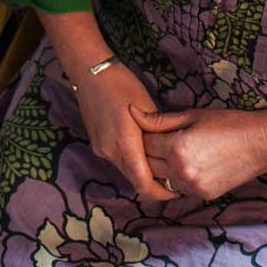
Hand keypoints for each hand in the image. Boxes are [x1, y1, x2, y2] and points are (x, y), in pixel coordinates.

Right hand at [75, 63, 170, 207]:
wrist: (90, 72)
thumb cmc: (122, 84)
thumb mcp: (148, 107)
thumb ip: (157, 135)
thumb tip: (170, 153)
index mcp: (125, 144)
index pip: (144, 184)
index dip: (161, 193)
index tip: (177, 191)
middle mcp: (110, 152)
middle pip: (135, 181)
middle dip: (155, 185)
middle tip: (175, 180)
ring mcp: (101, 149)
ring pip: (126, 171)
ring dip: (143, 172)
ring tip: (162, 164)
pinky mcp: (97, 144)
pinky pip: (118, 161)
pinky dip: (132, 162)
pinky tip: (143, 151)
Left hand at [130, 104, 266, 204]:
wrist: (261, 144)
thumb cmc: (228, 123)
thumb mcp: (192, 115)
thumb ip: (159, 119)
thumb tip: (132, 112)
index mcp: (177, 148)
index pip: (144, 144)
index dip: (142, 134)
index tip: (145, 128)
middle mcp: (181, 171)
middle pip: (148, 165)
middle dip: (146, 153)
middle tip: (153, 140)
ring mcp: (192, 187)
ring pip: (161, 180)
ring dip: (159, 168)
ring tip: (166, 152)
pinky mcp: (202, 195)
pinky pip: (178, 188)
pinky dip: (175, 178)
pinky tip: (183, 164)